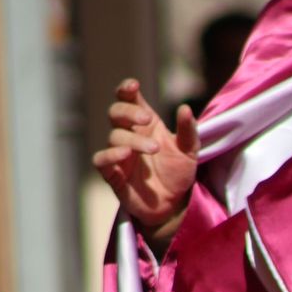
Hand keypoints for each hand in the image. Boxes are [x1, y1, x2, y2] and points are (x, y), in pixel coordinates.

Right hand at [91, 78, 198, 239]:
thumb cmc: (178, 173)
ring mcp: (119, 154)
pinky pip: (101, 160)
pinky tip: (125, 154)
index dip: (126, 89)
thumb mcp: (189, 152)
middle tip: (147, 119)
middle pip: (115, 112)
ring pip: (114, 136)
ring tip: (154, 150)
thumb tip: (185, 108)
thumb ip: (188, 131)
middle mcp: (128, 135)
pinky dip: (110, 155)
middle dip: (128, 112)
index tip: (133, 86)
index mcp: (145, 124)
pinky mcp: (113, 174)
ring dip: (133, 140)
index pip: (128, 100)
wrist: (174, 205)